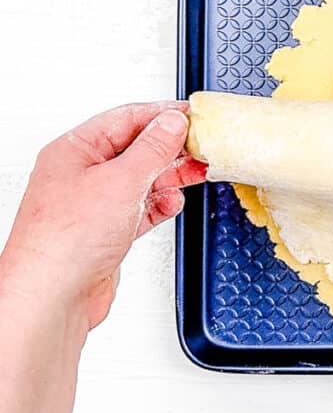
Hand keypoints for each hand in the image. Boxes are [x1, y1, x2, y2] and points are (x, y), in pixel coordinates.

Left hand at [0, 102, 205, 328]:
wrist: (52, 297)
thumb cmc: (65, 241)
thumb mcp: (121, 181)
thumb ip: (153, 148)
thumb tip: (171, 122)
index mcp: (74, 150)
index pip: (125, 119)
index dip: (161, 115)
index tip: (192, 116)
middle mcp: (81, 174)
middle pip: (136, 149)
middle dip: (170, 149)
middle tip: (201, 147)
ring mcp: (93, 204)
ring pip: (141, 179)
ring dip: (169, 178)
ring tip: (196, 173)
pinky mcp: (106, 231)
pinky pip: (141, 208)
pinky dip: (160, 205)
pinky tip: (171, 205)